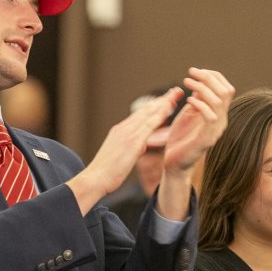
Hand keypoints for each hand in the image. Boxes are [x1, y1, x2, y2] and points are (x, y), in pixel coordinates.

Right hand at [67, 87, 184, 212]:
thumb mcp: (120, 156)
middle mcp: (123, 128)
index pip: (140, 115)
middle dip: (161, 100)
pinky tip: (169, 109)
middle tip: (175, 91)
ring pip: (148, 114)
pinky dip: (159, 115)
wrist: (95, 179)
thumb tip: (141, 145)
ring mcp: (127, 133)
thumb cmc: (107, 173)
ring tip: (176, 95)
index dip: (154, 107)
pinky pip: (149, 125)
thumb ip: (132, 147)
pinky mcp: (132, 141)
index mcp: (120, 131)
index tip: (165, 101)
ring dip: (163, 103)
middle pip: (146, 110)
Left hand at [162, 68, 234, 174]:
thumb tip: (200, 82)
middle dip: (209, 77)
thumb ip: (197, 99)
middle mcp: (222, 121)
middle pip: (226, 91)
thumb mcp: (189, 113)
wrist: (174, 163)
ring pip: (219, 101)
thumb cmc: (181, 138)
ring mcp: (216, 130)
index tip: (196, 71)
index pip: (226, 88)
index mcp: (219, 113)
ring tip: (186, 82)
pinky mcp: (207, 139)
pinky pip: (210, 117)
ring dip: (202, 88)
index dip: (213, 75)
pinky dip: (199, 104)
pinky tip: (188, 101)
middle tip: (191, 72)